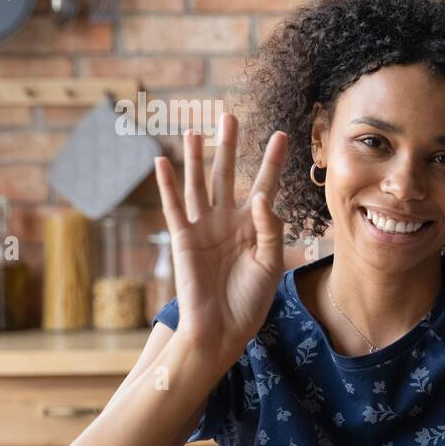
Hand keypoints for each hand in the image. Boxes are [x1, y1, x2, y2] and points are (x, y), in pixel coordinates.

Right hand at [154, 113, 286, 367]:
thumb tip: (260, 197)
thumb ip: (270, 229)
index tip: (281, 135)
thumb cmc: (250, 300)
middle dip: (229, 147)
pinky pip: (173, 207)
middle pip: (228, 175)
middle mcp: (228, 221)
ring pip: (199, 184)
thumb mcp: (271, 263)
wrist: (223, 329)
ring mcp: (204, 228)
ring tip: (196, 129)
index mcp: (254, 226)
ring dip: (196, 158)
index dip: (272, 162)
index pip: (264, 185)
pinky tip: (163, 161)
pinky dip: (167, 185)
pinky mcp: (183, 239)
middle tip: (229, 116)